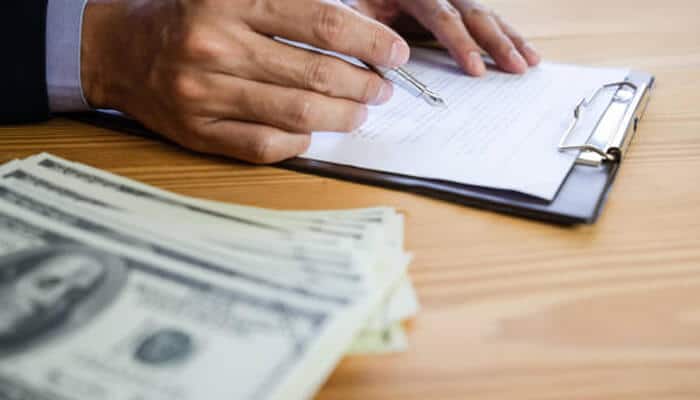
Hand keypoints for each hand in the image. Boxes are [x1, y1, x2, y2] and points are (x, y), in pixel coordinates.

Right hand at [80, 0, 409, 162]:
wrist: (119, 48)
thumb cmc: (189, 14)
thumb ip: (294, 6)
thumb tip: (367, 24)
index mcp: (229, 0)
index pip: (322, 23)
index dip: (369, 42)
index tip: (394, 54)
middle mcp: (215, 46)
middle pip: (316, 74)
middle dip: (365, 85)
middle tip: (383, 88)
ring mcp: (205, 94)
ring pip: (297, 115)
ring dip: (343, 117)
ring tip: (361, 112)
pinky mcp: (199, 132)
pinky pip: (265, 145)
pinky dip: (300, 141)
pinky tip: (313, 132)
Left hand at [350, 0, 539, 75]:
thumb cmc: (360, 1)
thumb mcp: (355, 14)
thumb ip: (368, 37)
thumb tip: (389, 66)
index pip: (442, 17)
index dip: (461, 44)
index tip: (475, 69)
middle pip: (473, 14)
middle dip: (497, 43)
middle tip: (516, 67)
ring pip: (486, 15)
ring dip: (509, 39)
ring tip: (530, 62)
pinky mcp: (458, 6)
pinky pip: (486, 19)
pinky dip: (506, 36)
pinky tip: (524, 51)